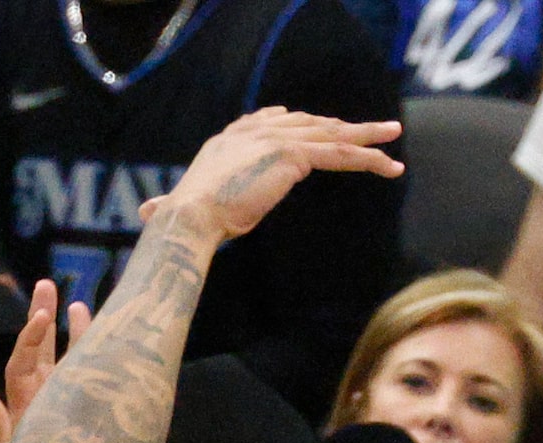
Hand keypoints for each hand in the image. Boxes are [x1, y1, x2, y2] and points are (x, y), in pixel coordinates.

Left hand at [0, 281, 93, 442]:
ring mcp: (57, 409)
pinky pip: (83, 386)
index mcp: (21, 407)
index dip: (31, 340)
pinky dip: (91, 366)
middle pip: (38, 352)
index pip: (22, 363)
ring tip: (78, 304)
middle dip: (43, 318)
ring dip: (70, 336)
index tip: (43, 318)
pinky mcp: (76, 420)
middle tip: (46, 285)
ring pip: (63, 364)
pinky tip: (107, 349)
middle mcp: (38, 402)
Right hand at [152, 108, 402, 246]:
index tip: (324, 125)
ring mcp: (275, 139)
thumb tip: (148, 213)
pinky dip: (366, 159)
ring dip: (366, 137)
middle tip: (376, 129)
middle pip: (311, 124)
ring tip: (394, 136)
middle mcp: (256, 131)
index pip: (276, 122)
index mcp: (232, 138)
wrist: (191, 216)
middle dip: (344, 126)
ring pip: (331, 135)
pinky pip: (338, 154)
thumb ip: (171, 205)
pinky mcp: (292, 155)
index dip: (304, 123)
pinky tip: (389, 166)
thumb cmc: (183, 221)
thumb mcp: (182, 205)